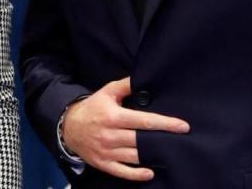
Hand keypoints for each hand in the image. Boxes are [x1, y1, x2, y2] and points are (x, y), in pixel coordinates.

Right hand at [62, 76, 188, 181]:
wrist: (68, 126)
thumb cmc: (93, 108)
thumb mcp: (107, 92)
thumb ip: (125, 85)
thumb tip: (143, 78)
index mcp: (114, 116)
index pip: (144, 120)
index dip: (165, 124)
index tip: (183, 126)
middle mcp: (111, 135)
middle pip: (142, 140)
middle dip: (163, 140)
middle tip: (182, 141)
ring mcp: (107, 151)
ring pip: (135, 156)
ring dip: (152, 156)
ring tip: (169, 153)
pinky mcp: (104, 163)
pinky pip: (122, 171)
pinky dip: (136, 174)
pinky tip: (150, 172)